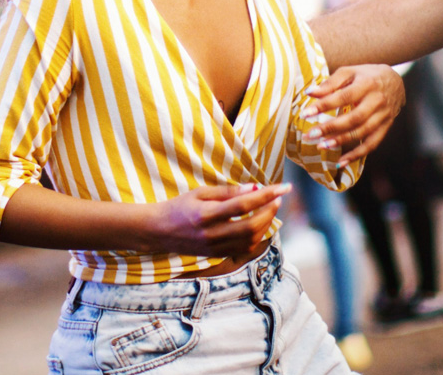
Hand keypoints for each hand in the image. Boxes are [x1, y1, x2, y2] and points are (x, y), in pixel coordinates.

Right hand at [147, 183, 289, 258]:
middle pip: (251, 226)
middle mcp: (211, 235)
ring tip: (271, 207)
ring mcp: (214, 248)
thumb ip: (228, 192)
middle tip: (278, 197)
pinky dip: (257, 236)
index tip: (284, 186)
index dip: (267, 195)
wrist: (159, 231)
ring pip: (250, 240)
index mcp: (205, 215)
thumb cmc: (180, 206)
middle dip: (270, 211)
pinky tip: (260, 223)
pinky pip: (244, 249)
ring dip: (266, 223)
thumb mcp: (201, 192)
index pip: (243, 205)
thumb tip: (255, 188)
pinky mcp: (217, 255)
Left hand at [302, 64, 405, 165]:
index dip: (324, 106)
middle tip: (311, 135)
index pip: (343, 96)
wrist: (396, 81)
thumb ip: (331, 82)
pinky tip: (341, 162)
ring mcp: (383, 115)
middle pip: (354, 118)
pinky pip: (372, 144)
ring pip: (362, 132)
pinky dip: (357, 155)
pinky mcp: (386, 127)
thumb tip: (310, 93)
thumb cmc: (367, 75)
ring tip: (321, 146)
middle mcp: (377, 101)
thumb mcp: (350, 72)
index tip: (306, 114)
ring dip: (341, 141)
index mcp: (367, 84)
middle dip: (331, 128)